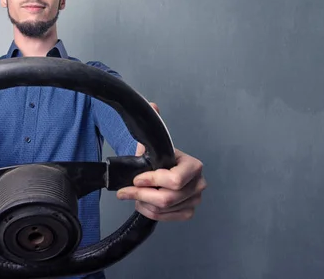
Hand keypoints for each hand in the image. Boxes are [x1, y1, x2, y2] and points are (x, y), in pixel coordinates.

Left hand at [116, 103, 206, 221]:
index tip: (135, 178)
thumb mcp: (153, 142)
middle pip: (167, 198)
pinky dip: (150, 211)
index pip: (174, 180)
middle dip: (141, 194)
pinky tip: (143, 202)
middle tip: (125, 191)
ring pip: (163, 209)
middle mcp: (199, 184)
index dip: (152, 180)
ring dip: (144, 203)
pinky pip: (165, 217)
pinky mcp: (187, 212)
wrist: (162, 170)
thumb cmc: (158, 157)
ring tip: (134, 194)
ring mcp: (195, 200)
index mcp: (193, 165)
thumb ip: (154, 124)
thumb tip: (152, 105)